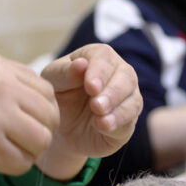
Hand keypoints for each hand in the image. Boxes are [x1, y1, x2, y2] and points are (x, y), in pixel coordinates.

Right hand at [0, 52, 59, 178]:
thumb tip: (23, 100)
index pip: (43, 89)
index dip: (39, 110)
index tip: (25, 123)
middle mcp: (0, 86)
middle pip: (49, 114)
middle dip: (40, 132)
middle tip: (20, 143)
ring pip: (41, 140)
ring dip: (29, 152)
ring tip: (5, 154)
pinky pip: (21, 162)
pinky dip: (12, 167)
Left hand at [35, 44, 142, 179]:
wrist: (59, 129)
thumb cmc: (58, 96)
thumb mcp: (53, 82)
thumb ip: (65, 72)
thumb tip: (81, 64)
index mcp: (97, 57)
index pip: (104, 57)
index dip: (99, 71)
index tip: (90, 86)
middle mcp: (118, 73)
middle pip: (126, 76)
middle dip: (112, 91)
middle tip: (96, 105)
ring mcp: (127, 97)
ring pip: (132, 99)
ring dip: (116, 109)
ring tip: (99, 117)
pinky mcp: (128, 121)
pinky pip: (129, 121)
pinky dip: (117, 123)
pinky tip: (104, 126)